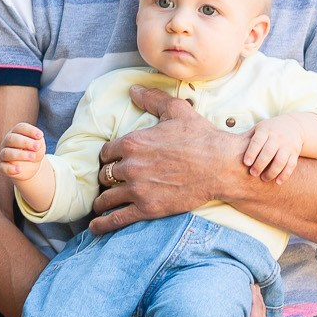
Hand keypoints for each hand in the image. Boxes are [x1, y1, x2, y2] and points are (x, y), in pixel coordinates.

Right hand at [0, 122, 45, 181]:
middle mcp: (7, 142)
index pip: (20, 128)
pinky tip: (20, 169)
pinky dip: (11, 168)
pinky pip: (3, 167)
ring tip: (32, 157)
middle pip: (11, 139)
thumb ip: (38, 143)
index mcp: (16, 133)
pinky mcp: (3, 167)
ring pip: (6, 153)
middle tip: (37, 147)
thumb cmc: (34, 151)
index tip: (40, 136)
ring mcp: (4, 155)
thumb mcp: (39, 146)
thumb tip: (37, 145)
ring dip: (20, 154)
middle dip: (25, 142)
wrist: (31, 166)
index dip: (30, 131)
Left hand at [91, 87, 240, 233]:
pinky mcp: (148, 209)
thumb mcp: (177, 110)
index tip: (113, 162)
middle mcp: (131, 166)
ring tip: (101, 205)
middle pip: (104, 175)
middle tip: (111, 182)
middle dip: (107, 178)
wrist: (221, 166)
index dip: (109, 157)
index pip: (106, 152)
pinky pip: (116, 218)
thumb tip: (133, 89)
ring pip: (106, 198)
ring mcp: (138, 189)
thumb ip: (152, 99)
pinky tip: (95, 227)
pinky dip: (102, 224)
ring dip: (102, 201)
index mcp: (133, 142)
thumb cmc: (201, 137)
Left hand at [243, 118, 302, 182]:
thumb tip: (225, 148)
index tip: (246, 163)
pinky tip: (277, 182)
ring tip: (264, 179)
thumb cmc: (268, 130)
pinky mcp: (294, 153)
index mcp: (265, 130)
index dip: (252, 152)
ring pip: (281, 160)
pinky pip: (291, 165)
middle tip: (253, 174)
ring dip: (272, 171)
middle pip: (269, 151)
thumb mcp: (258, 129)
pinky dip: (285, 174)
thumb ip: (247, 138)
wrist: (292, 126)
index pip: (258, 141)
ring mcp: (287, 146)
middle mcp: (277, 137)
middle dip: (261, 164)